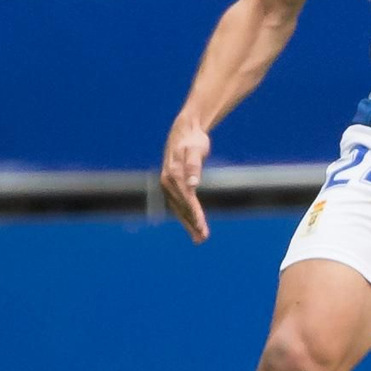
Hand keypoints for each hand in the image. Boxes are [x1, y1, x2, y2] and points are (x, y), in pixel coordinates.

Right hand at [160, 117, 211, 242]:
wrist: (185, 132)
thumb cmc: (193, 141)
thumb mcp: (196, 150)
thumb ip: (194, 166)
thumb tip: (193, 183)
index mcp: (173, 175)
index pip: (186, 199)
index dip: (194, 213)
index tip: (202, 226)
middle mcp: (167, 182)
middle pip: (181, 207)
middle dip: (192, 224)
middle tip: (203, 238)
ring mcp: (168, 185)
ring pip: (179, 209)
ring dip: (188, 224)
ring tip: (200, 238)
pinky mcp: (172, 186)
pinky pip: (178, 204)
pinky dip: (186, 216)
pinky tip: (193, 226)